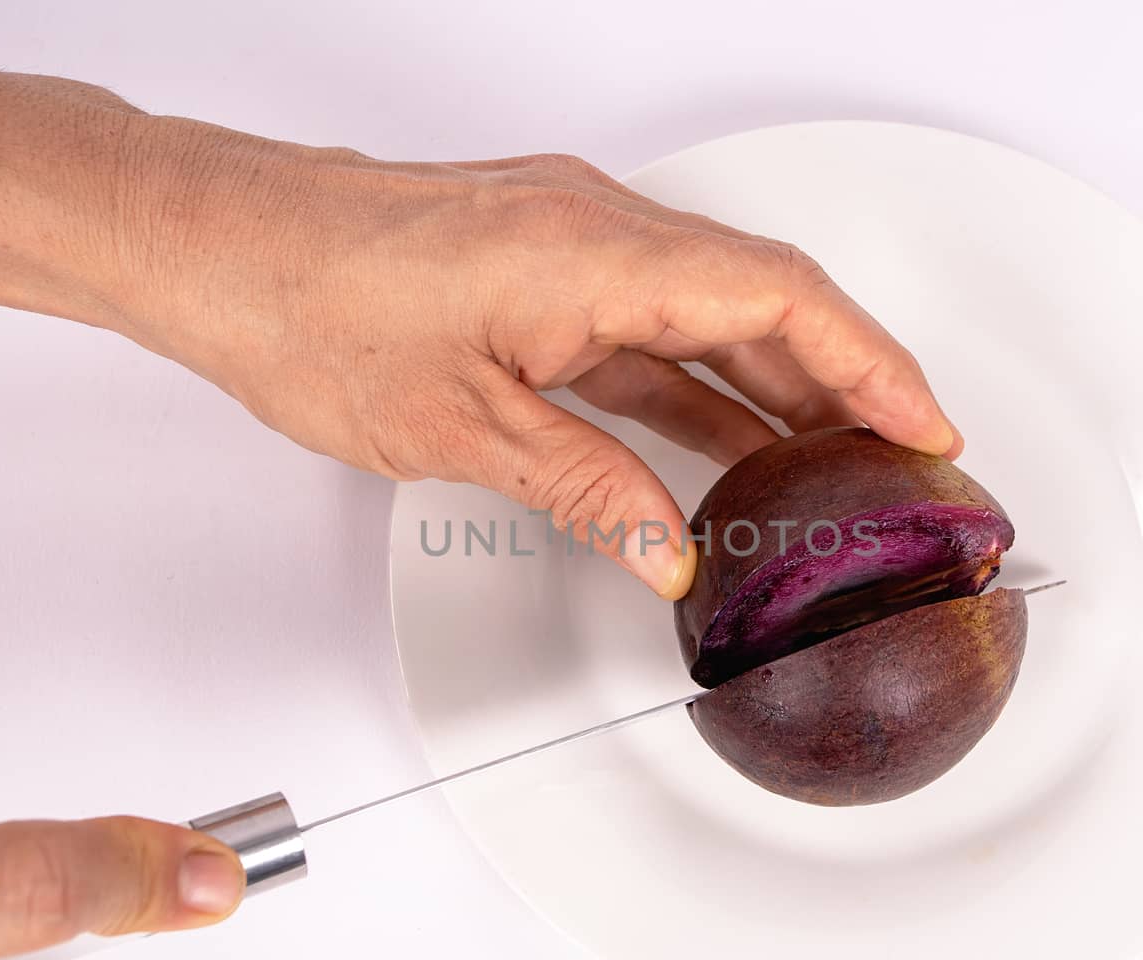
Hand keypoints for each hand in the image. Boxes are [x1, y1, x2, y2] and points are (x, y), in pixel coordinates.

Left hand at [0, 33, 960, 599]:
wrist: (217, 247)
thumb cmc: (306, 308)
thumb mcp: (459, 428)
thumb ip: (583, 490)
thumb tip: (667, 548)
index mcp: (592, 253)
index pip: (777, 297)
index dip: (869, 361)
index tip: (926, 420)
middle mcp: (594, 228)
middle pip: (761, 299)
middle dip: (841, 379)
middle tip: (897, 459)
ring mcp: (568, 240)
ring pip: (708, 312)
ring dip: (771, 386)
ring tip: (824, 468)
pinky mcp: (537, 264)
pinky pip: (648, 321)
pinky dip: (694, 384)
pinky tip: (718, 447)